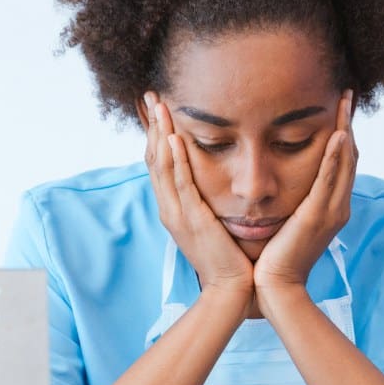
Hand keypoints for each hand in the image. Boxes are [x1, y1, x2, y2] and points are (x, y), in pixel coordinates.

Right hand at [143, 93, 254, 305]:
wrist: (231, 289)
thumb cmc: (229, 258)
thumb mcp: (213, 224)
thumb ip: (207, 203)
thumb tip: (213, 184)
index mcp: (174, 208)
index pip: (159, 164)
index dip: (155, 135)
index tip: (156, 109)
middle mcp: (170, 208)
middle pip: (154, 159)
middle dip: (152, 125)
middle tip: (151, 95)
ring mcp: (178, 214)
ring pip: (163, 166)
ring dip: (160, 133)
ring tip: (159, 106)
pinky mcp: (193, 219)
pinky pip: (181, 183)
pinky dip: (176, 160)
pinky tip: (174, 138)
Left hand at [253, 89, 357, 300]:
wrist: (275, 287)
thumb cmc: (275, 259)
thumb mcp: (288, 223)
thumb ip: (292, 202)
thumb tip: (282, 182)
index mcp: (330, 208)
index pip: (341, 163)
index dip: (343, 134)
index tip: (339, 108)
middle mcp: (337, 207)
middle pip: (349, 157)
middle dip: (348, 123)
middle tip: (346, 93)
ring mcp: (331, 212)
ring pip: (345, 163)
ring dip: (346, 129)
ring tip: (345, 102)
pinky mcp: (317, 216)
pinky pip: (329, 180)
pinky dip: (335, 156)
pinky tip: (337, 134)